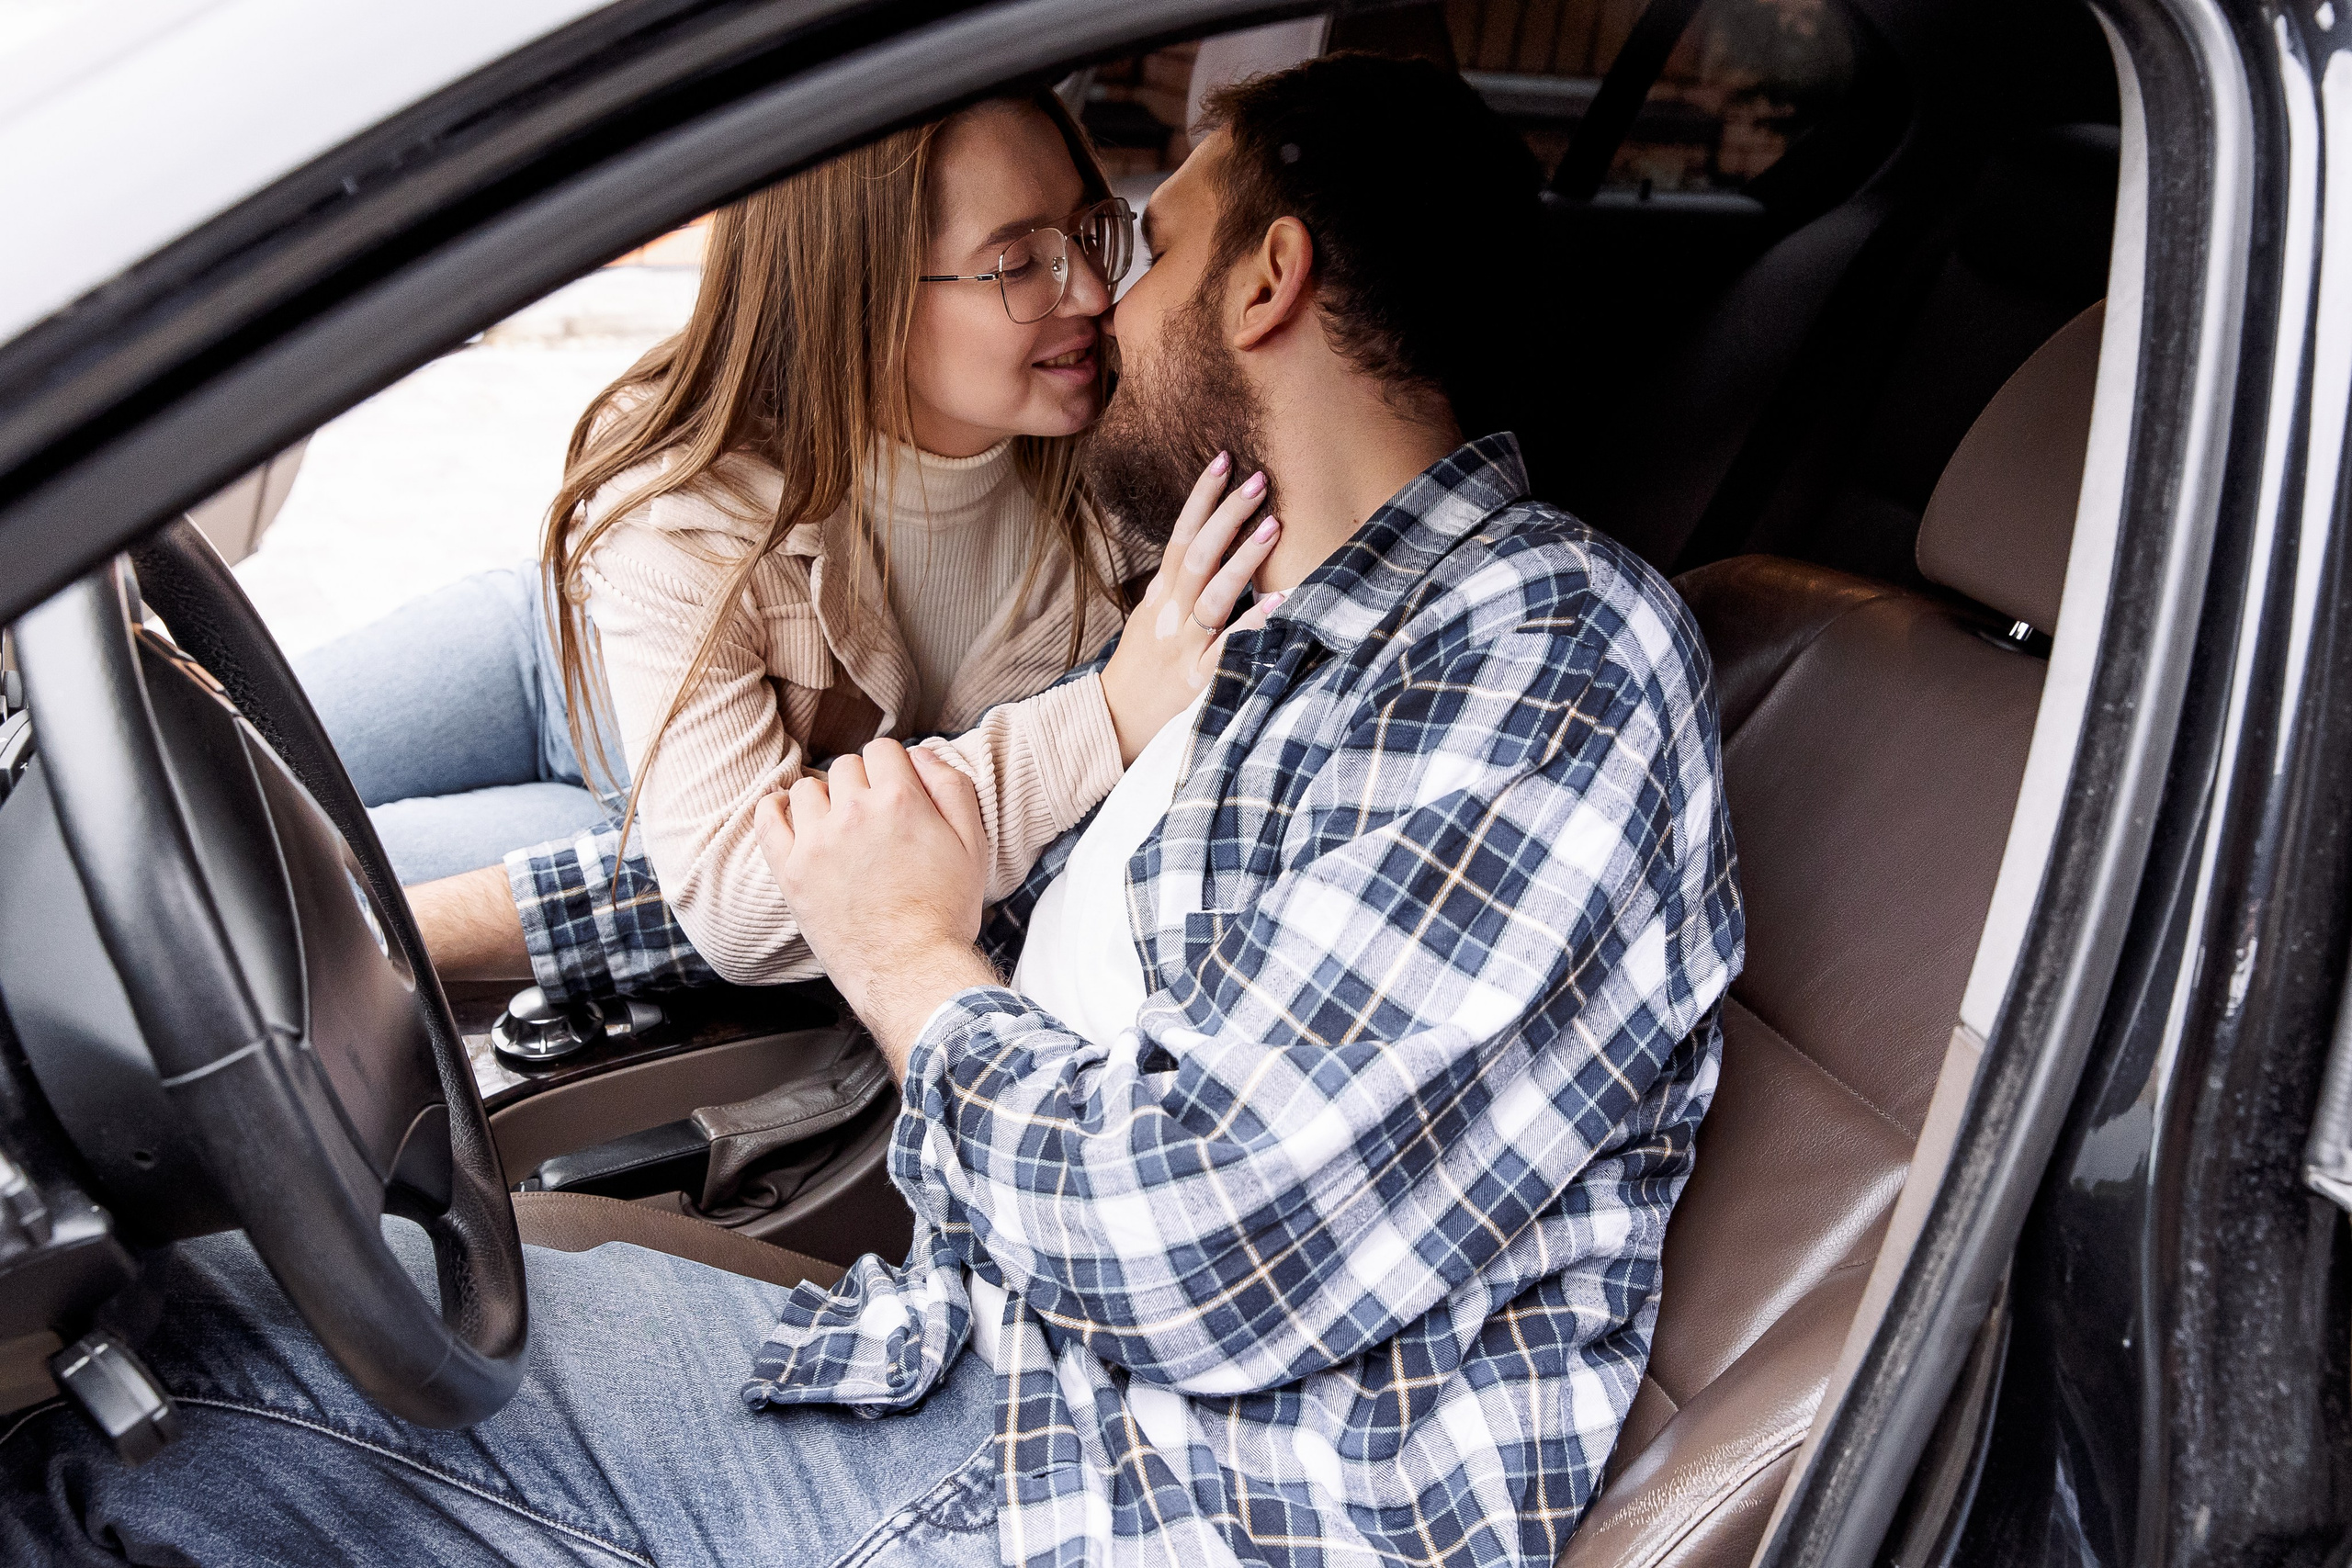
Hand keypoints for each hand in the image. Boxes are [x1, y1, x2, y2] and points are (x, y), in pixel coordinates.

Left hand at [753, 741, 998, 1069]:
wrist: (910, 970)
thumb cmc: (945, 912)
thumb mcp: (973, 844)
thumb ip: (951, 787)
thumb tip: (922, 754)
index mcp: (900, 800)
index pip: (883, 749)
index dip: (892, 766)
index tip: (894, 787)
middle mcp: (853, 813)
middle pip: (845, 766)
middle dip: (860, 783)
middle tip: (872, 816)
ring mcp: (816, 842)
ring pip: (807, 789)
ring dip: (823, 799)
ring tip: (837, 825)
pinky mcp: (790, 871)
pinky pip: (767, 818)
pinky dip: (774, 809)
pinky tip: (787, 814)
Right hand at [1099, 454, 1286, 763]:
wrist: (1112, 725)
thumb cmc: (1138, 670)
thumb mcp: (1149, 619)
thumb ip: (1173, 585)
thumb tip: (1200, 546)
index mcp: (1160, 597)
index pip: (1181, 537)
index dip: (1201, 498)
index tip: (1224, 461)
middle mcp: (1170, 616)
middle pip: (1198, 555)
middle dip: (1227, 514)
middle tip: (1259, 479)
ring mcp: (1184, 647)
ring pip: (1214, 595)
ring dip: (1244, 559)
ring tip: (1273, 525)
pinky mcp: (1197, 681)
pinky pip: (1229, 649)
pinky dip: (1256, 625)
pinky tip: (1283, 603)